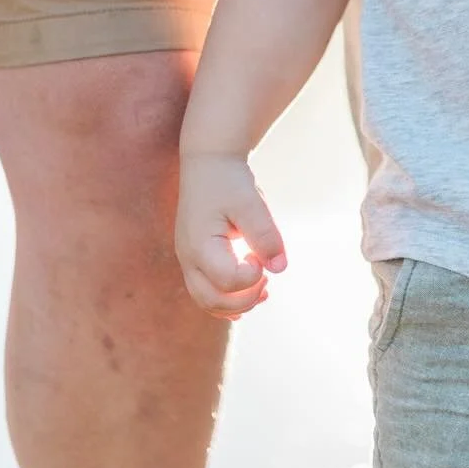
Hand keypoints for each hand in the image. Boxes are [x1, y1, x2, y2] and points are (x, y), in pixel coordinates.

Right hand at [176, 153, 287, 319]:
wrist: (209, 163)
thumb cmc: (230, 181)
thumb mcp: (252, 204)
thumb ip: (266, 236)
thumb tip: (280, 268)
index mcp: (200, 245)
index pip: (227, 281)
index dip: (252, 276)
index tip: (261, 255)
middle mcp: (188, 257)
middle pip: (211, 300)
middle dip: (245, 300)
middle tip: (268, 282)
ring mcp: (188, 260)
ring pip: (206, 301)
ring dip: (236, 304)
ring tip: (265, 291)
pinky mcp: (195, 259)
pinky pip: (206, 291)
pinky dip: (228, 299)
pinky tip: (252, 294)